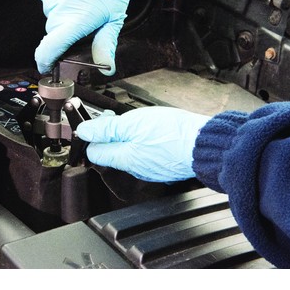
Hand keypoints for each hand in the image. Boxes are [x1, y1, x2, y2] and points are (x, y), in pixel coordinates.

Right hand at [34, 0, 146, 75]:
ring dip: (61, 7)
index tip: (47, 65)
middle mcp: (59, 3)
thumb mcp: (114, 18)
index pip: (50, 48)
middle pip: (52, 28)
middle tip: (82, 12)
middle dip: (64, 26)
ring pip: (49, 9)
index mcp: (77, 18)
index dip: (46, 60)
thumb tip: (107, 68)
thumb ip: (106, 45)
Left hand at [75, 107, 210, 182]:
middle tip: (122, 119)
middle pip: (112, 153)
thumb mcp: (133, 123)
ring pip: (131, 153)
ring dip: (131, 138)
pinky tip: (156, 133)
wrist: (206, 144)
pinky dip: (147, 144)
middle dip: (112, 135)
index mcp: (125, 159)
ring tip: (143, 124)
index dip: (92, 137)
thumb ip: (106, 128)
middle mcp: (135, 169)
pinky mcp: (164, 167)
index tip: (96, 124)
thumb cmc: (174, 133)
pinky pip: (147, 155)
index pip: (94, 153)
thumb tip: (83, 131)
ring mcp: (150, 170)